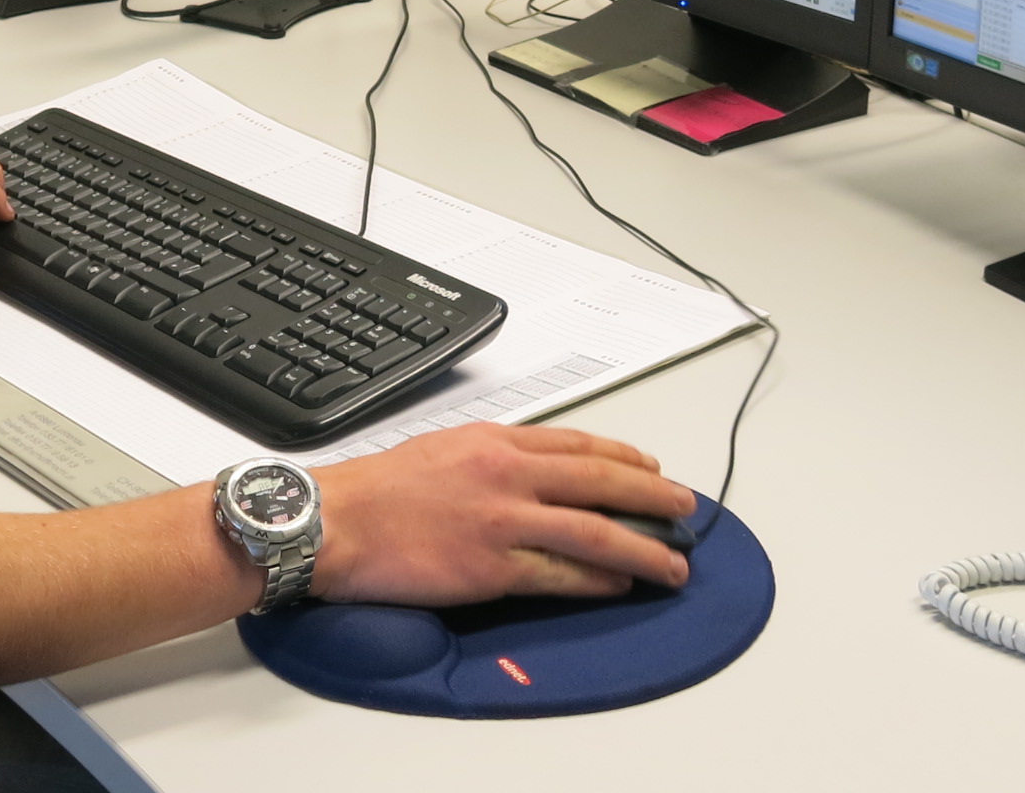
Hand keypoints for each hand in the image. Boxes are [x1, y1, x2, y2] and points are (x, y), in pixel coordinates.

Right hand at [307, 425, 695, 602]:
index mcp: (496, 441)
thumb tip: (532, 470)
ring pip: (593, 530)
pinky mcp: (491, 566)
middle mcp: (508, 474)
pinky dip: (597, 578)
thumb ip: (493, 456)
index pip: (578, 444)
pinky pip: (560, 573)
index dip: (624, 458)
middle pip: (600, 480)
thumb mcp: (444, 448)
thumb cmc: (379, 489)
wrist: (337, 519)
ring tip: (674, 561)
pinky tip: (621, 583)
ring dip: (642, 547)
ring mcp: (503, 520)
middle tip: (687, 509)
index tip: (652, 469)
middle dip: (653, 496)